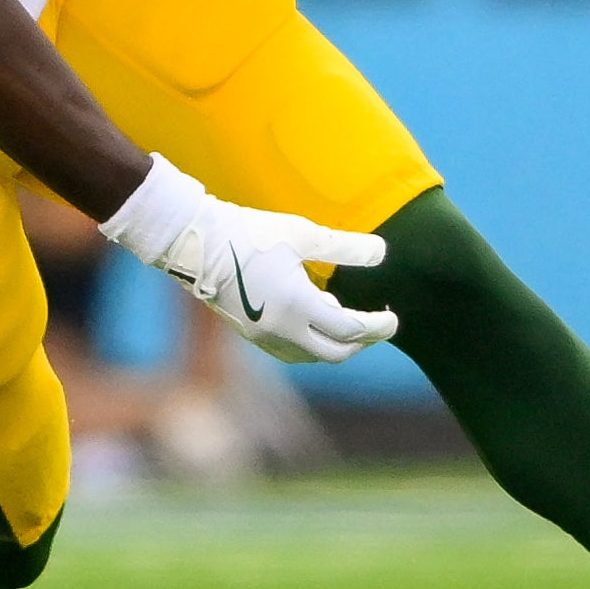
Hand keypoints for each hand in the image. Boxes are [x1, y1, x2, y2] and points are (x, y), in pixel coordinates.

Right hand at [97, 156, 396, 365]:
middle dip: (361, 341)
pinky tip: (311, 315)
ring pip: (312, 355)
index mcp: (299, 305)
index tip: (393, 318)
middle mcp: (283, 329)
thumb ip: (344, 247)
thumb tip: (382, 252)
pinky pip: (291, 351)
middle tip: (377, 324)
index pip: (351, 329)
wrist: (197, 244)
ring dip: (334, 342)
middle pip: (335, 352)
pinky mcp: (251, 335)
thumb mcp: (302, 235)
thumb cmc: (251, 233)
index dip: (377, 326)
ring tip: (339, 311)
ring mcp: (264, 337)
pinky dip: (310, 341)